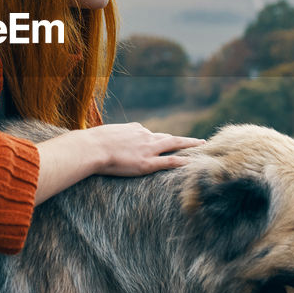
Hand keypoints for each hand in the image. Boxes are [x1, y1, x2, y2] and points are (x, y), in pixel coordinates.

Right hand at [89, 122, 204, 176]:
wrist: (91, 148)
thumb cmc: (91, 143)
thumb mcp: (104, 134)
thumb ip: (113, 137)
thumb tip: (110, 140)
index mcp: (134, 129)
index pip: (149, 135)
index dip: (157, 140)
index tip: (163, 144)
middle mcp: (145, 136)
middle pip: (168, 137)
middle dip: (184, 140)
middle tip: (198, 141)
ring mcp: (148, 149)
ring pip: (174, 145)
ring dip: (189, 145)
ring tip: (202, 146)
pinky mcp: (147, 163)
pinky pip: (169, 161)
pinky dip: (181, 161)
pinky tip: (191, 162)